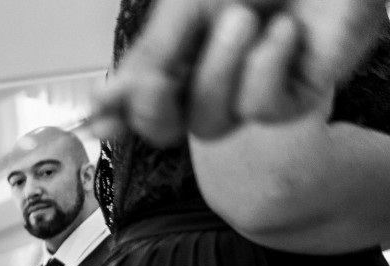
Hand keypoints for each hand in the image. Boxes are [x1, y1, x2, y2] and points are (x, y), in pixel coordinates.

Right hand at [93, 0, 385, 146]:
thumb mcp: (188, 4)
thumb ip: (151, 54)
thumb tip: (105, 98)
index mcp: (180, 52)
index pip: (138, 99)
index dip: (116, 116)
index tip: (97, 122)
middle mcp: (210, 78)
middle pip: (165, 129)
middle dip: (157, 107)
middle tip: (158, 80)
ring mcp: (250, 92)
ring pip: (211, 122)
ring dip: (222, 69)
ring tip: (246, 19)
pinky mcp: (292, 100)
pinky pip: (260, 109)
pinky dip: (267, 65)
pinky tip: (285, 31)